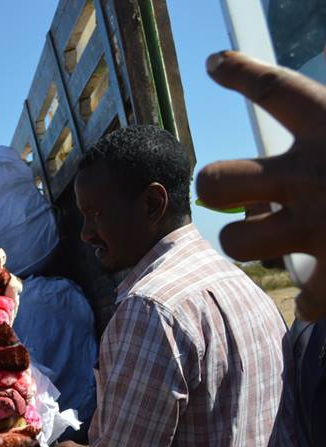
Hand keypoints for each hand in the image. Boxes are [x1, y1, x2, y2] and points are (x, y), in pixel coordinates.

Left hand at [195, 50, 325, 319]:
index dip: (240, 72)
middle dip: (215, 188)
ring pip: (236, 242)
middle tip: (236, 194)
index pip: (273, 88)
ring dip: (251, 243)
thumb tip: (318, 96)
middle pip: (216, 180)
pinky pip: (303, 299)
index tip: (214, 62)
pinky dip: (320, 300)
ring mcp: (321, 224)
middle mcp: (314, 172)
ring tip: (280, 236)